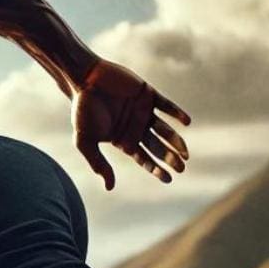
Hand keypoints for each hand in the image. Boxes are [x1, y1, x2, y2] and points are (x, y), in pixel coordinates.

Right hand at [71, 58, 190, 188]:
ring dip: (175, 141)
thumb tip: (110, 188)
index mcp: (124, 141)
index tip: (169, 179)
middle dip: (170, 157)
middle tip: (181, 167)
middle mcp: (137, 128)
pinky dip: (177, 113)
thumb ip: (98, 163)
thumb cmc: (83, 111)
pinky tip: (186, 122)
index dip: (157, 169)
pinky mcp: (148, 94)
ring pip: (165, 130)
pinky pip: (166, 105)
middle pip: (158, 147)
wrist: (85, 80)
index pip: (145, 159)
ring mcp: (144, 111)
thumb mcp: (86, 142)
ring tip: (185, 152)